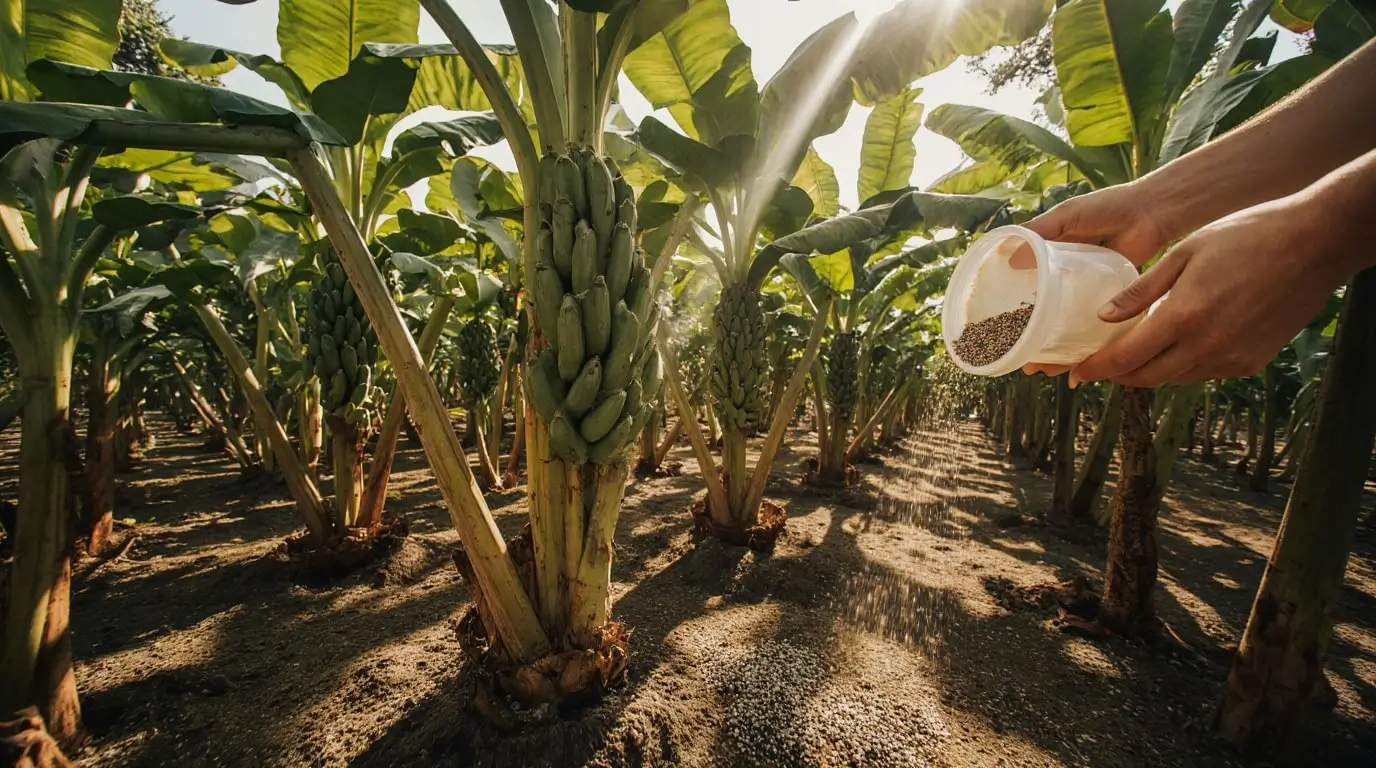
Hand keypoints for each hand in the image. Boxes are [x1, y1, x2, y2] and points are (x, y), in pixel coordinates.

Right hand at [1019, 181, 1180, 377]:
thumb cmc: (1110, 207)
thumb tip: (1008, 260)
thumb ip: (1039, 232)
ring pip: (1070, 327)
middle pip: (1047, 316)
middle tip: (1023, 361)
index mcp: (1055, 258)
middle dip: (1034, 340)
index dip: (1015, 312)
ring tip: (1044, 369)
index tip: (1000, 330)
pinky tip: (1076, 362)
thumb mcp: (1068, 216)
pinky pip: (1098, 327)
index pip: (1028, 291)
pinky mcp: (1115, 299)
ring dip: (1057, 350)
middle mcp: (1071, 279)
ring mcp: (1092, 291)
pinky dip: (1087, 344)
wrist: (1153, 211)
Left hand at [1066, 194, 1352, 386]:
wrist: (1315, 244)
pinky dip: (1182, 365)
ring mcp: (1233, 358)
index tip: (1076, 371)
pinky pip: (1204, 372)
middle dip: (1118, 375)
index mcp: (1184, 316)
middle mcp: (1207, 346)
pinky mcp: (1252, 362)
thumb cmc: (1248, 236)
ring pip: (1175, 378)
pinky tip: (1176, 346)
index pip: (1126, 359)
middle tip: (1098, 366)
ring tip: (1132, 355)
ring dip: (1150, 370)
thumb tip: (1104, 318)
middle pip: (1147, 377)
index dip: (1097, 369)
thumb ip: (1143, 290)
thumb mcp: (1185, 253)